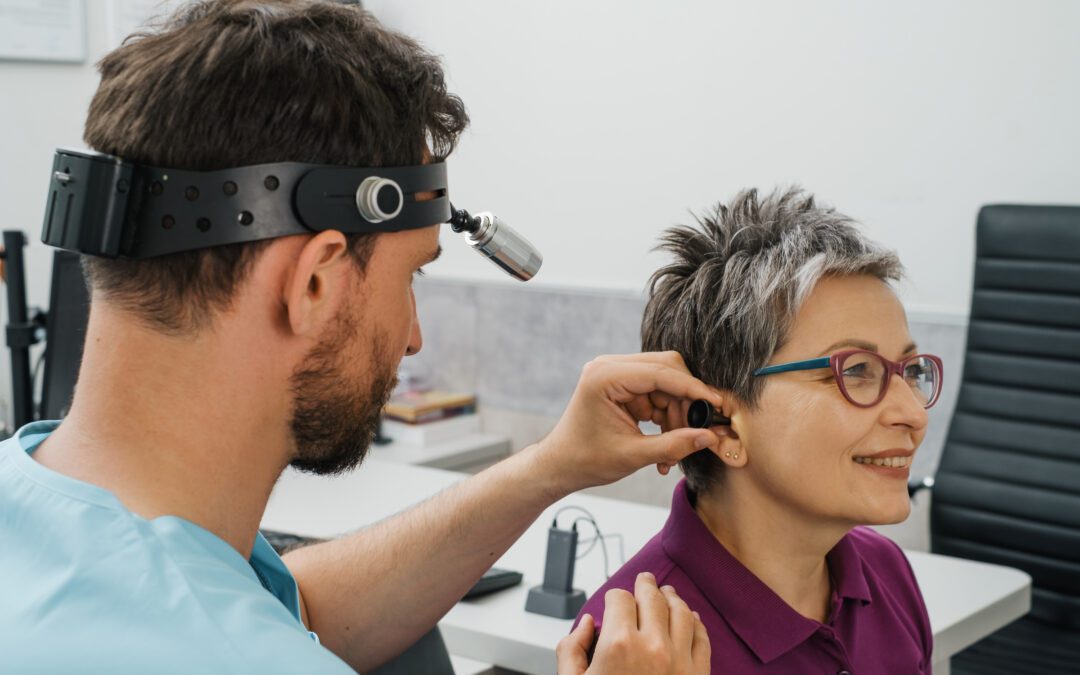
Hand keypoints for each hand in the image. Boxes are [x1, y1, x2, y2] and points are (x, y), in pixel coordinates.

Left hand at [531, 352, 723, 494]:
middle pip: (666, 369)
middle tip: (696, 431)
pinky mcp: (622, 386)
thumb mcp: (633, 455)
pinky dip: (666, 417)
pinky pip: (656, 394)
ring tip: (672, 452)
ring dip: (676, 415)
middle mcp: (609, 367)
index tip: (715, 404)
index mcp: (605, 376)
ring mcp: (615, 375)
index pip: (660, 372)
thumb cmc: (586, 460)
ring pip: (665, 384)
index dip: (692, 388)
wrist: (561, 465)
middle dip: (684, 402)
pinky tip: (665, 444)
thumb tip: (709, 437)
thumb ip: (673, 445)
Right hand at [556, 572, 709, 674]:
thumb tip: (588, 625)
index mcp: (619, 644)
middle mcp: (653, 646)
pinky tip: (691, 618)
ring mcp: (680, 661)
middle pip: (652, 597)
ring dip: (672, 598)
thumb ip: (571, 649)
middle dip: (645, 586)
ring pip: (680, 611)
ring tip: (667, 593)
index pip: (619, 599)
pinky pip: (702, 637)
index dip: (613, 597)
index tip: (613, 602)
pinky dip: (696, 623)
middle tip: (644, 579)